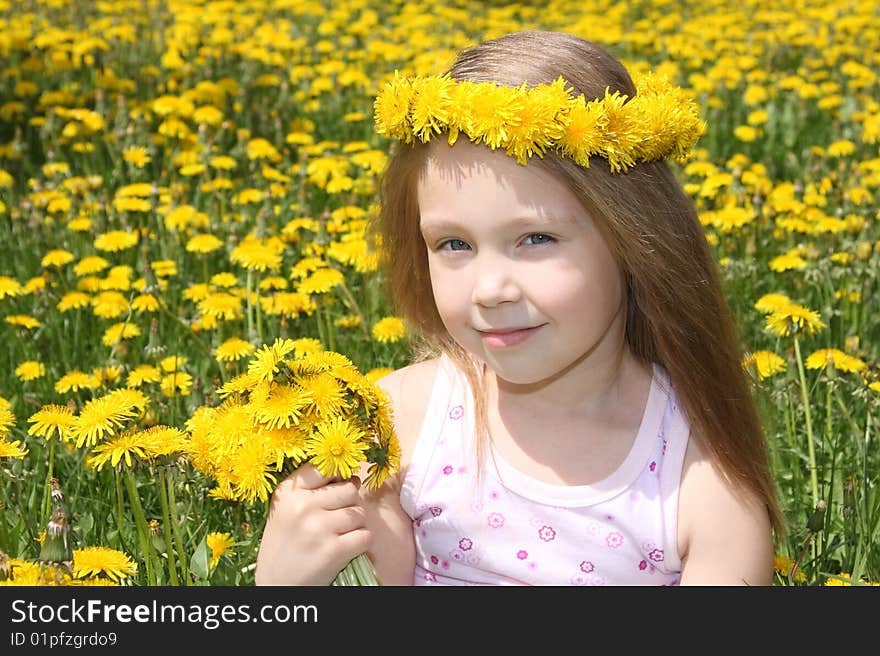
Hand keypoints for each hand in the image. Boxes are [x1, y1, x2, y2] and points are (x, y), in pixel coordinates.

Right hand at [254, 464, 371, 584]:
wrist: (277, 585)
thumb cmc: (285, 544)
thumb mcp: (286, 509)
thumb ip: (311, 489)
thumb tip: (352, 476)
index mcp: (289, 493)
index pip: (325, 467)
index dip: (338, 475)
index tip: (339, 486)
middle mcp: (302, 506)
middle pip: (350, 489)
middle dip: (349, 504)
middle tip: (337, 520)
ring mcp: (318, 528)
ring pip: (360, 512)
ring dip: (356, 525)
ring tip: (338, 536)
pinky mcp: (333, 550)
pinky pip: (365, 535)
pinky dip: (360, 543)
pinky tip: (345, 549)